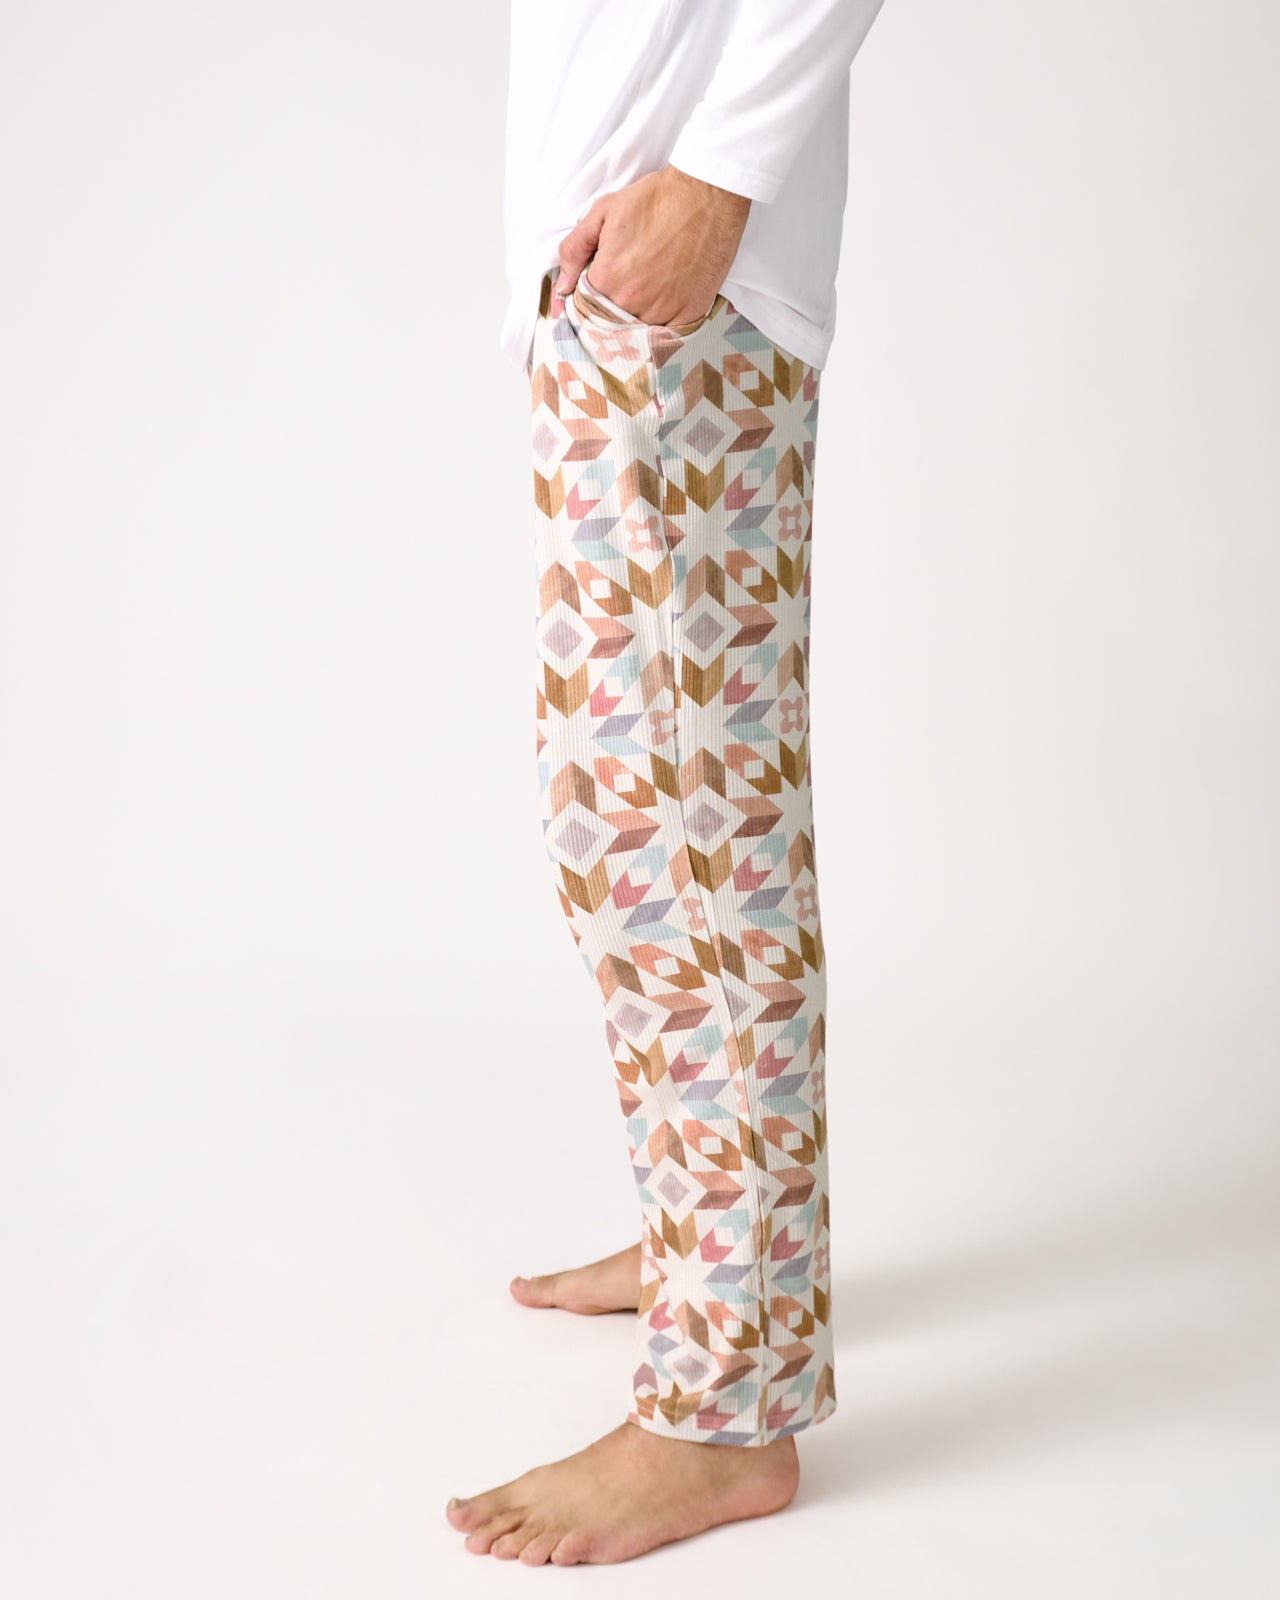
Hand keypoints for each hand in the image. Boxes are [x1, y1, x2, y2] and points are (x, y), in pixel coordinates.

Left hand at [553, 166, 750, 327]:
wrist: (706, 193)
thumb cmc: (655, 199)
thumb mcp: (603, 212)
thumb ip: (575, 250)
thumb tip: (562, 286)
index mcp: (607, 278)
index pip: (586, 306)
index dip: (590, 297)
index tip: (601, 287)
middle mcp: (632, 300)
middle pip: (612, 321)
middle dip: (612, 309)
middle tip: (628, 284)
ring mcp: (663, 310)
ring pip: (640, 330)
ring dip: (638, 317)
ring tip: (648, 290)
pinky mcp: (690, 313)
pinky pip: (668, 334)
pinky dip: (664, 324)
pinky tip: (666, 302)